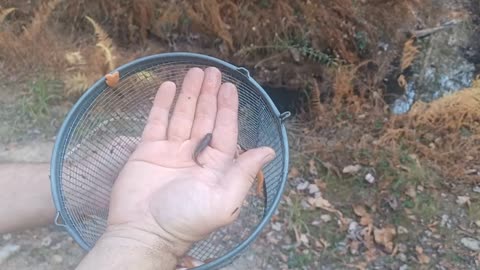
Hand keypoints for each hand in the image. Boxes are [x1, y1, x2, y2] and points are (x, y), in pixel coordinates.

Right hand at [106, 67, 274, 255]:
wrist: (143, 233)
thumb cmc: (186, 220)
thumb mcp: (223, 200)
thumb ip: (244, 172)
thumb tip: (269, 151)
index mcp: (216, 167)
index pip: (225, 131)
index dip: (228, 108)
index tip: (230, 87)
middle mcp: (195, 156)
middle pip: (205, 119)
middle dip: (209, 95)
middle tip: (212, 71)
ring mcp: (171, 152)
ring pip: (182, 116)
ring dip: (189, 94)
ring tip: (195, 72)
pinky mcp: (147, 151)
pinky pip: (156, 122)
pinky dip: (162, 104)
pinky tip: (169, 86)